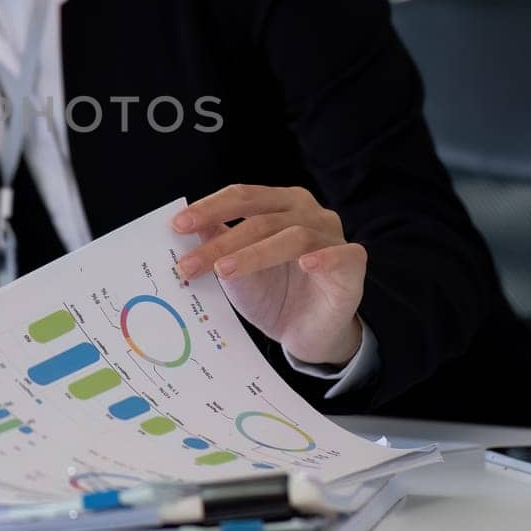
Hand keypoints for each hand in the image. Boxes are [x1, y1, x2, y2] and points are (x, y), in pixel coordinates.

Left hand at [172, 185, 365, 367]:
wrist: (305, 334)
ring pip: (292, 236)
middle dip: (222, 240)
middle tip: (189, 261)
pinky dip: (324, 258)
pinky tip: (305, 265)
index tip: (177, 226)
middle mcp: (308, 212)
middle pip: (262, 216)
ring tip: (224, 271)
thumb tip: (184, 224)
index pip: (243, 196)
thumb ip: (216, 242)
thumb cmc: (272, 294)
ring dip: (254, 254)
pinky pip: (341, 255)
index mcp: (280, 203)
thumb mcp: (235, 269)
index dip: (210, 208)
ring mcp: (332, 236)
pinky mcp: (353, 264)